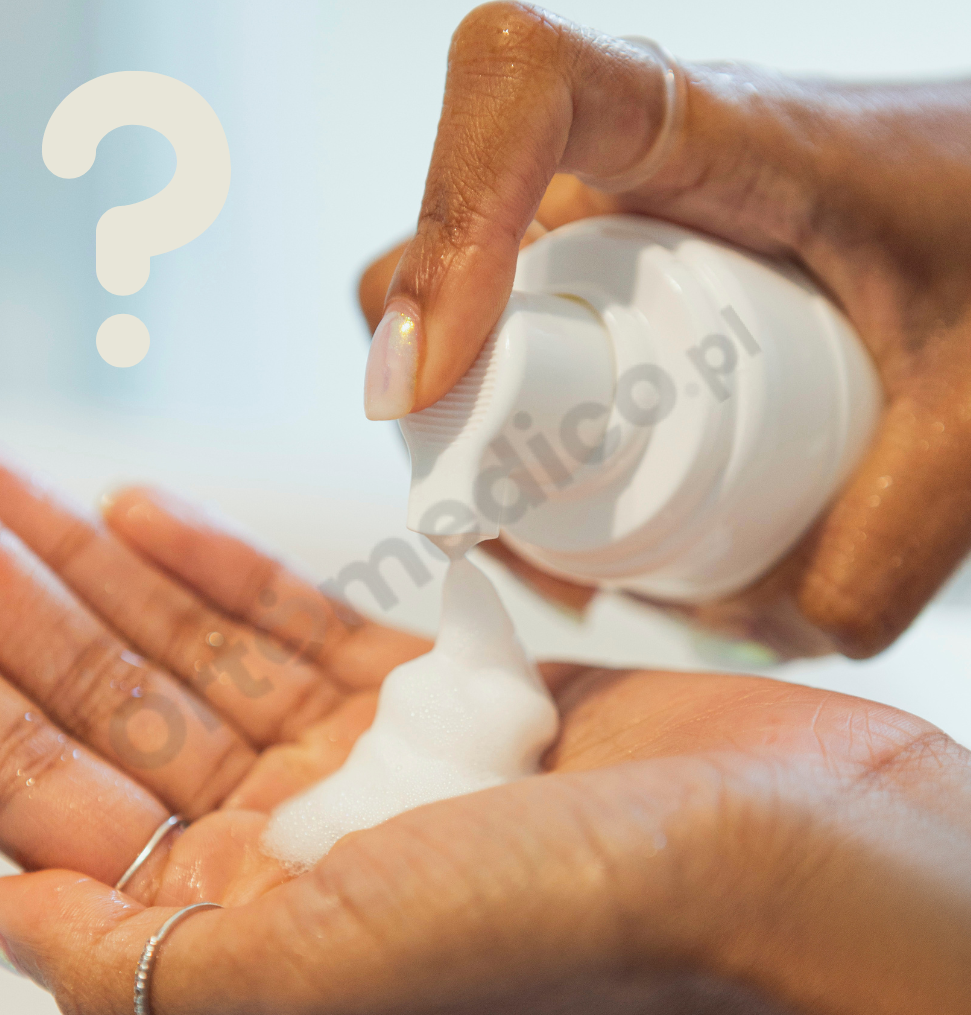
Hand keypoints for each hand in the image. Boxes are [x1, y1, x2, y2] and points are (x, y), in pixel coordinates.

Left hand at [0, 432, 969, 1014]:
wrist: (779, 862)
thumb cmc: (581, 933)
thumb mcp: (335, 981)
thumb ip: (150, 966)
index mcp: (243, 920)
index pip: (38, 785)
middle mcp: (286, 841)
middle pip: (92, 693)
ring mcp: (358, 760)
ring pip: (180, 642)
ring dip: (84, 556)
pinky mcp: (434, 692)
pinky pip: (295, 619)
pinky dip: (217, 566)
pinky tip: (144, 509)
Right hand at [359, 1, 970, 659]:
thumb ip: (884, 546)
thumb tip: (766, 629)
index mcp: (717, 133)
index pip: (524, 92)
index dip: (445, 226)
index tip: (423, 387)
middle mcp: (627, 170)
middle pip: (441, 252)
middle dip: (449, 414)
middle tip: (531, 530)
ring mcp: (605, 230)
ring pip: (463, 321)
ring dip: (482, 447)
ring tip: (579, 550)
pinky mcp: (609, 282)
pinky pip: (509, 351)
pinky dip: (520, 448)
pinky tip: (593, 521)